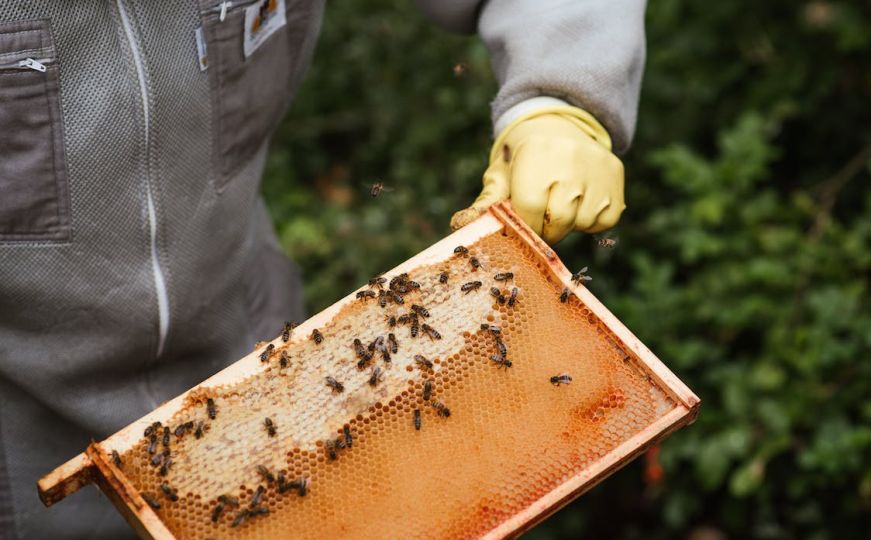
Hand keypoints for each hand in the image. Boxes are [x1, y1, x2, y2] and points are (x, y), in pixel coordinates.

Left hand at [451, 106, 625, 243]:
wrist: (556, 125)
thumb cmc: (521, 159)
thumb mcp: (500, 175)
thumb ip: (487, 202)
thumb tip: (461, 225)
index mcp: (536, 155)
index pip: (530, 208)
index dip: (525, 223)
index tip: (523, 221)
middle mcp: (571, 157)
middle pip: (559, 220)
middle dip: (546, 228)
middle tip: (540, 217)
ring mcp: (598, 166)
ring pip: (583, 222)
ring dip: (569, 224)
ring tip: (559, 202)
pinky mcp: (616, 175)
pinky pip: (605, 220)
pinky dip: (591, 221)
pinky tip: (580, 201)